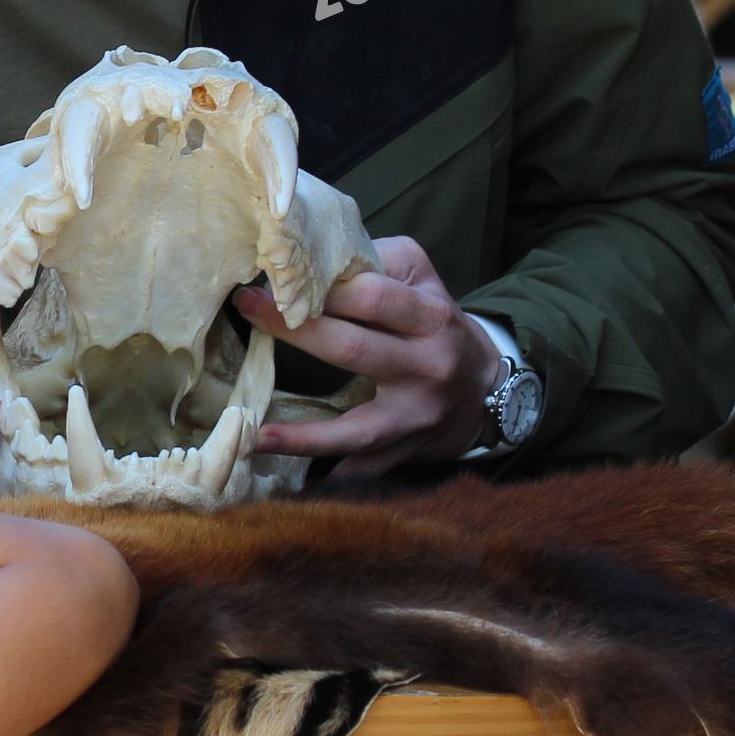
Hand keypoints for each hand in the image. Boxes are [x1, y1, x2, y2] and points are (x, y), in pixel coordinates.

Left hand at [237, 236, 497, 480]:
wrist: (487, 389)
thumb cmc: (438, 325)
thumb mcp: (422, 280)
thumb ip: (376, 263)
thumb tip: (314, 256)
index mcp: (431, 318)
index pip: (371, 297)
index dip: (321, 286)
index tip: (275, 277)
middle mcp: (427, 367)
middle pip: (353, 350)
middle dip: (295, 330)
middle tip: (246, 309)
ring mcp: (414, 417)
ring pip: (355, 428)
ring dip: (303, 436)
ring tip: (254, 434)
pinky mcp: (403, 452)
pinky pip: (361, 469)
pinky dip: (328, 476)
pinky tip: (287, 479)